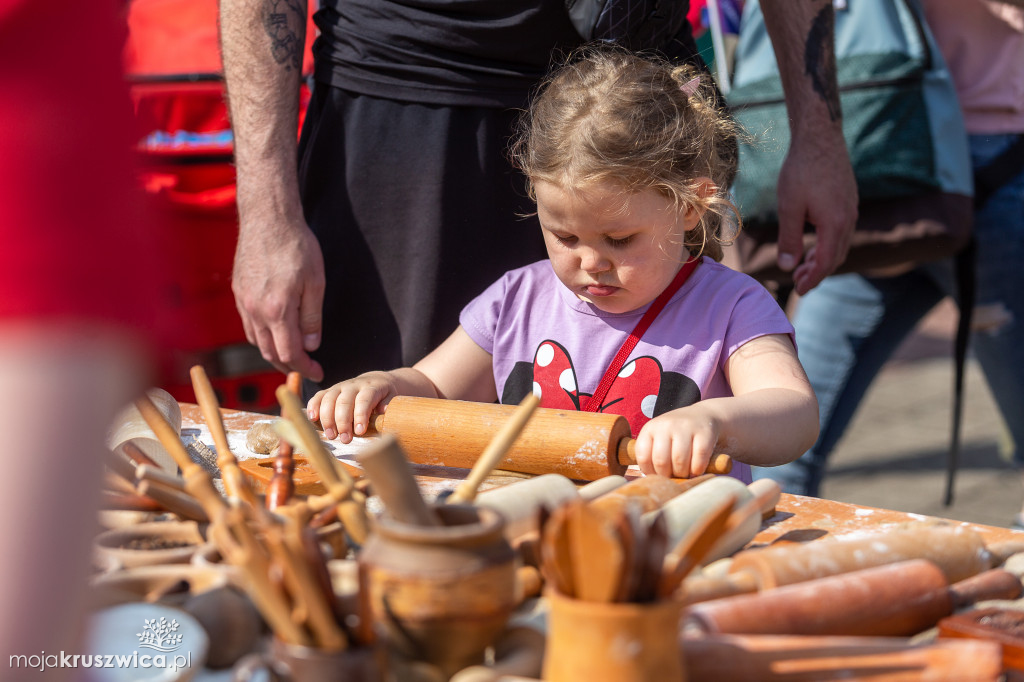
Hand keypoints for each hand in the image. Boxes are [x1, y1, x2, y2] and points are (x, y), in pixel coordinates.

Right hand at [232, 214, 325, 380]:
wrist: (267, 218)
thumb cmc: (296, 246)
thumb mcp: (315, 282)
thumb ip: (312, 317)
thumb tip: (311, 345)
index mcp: (277, 310)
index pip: (289, 352)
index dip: (305, 367)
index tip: (318, 373)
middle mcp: (255, 310)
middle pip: (270, 352)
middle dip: (289, 365)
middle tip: (307, 367)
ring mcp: (243, 302)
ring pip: (257, 341)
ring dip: (274, 353)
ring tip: (293, 354)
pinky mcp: (238, 292)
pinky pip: (248, 325)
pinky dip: (262, 337)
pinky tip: (274, 333)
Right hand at [307, 371, 399, 442]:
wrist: (377, 380)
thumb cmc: (385, 394)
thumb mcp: (393, 398)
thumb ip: (388, 404)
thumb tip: (382, 412)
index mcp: (371, 387)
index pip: (364, 399)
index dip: (361, 415)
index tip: (360, 431)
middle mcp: (354, 385)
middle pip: (344, 401)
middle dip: (343, 422)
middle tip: (345, 440)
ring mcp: (340, 386)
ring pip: (330, 399)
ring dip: (327, 418)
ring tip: (331, 436)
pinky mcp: (331, 390)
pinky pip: (319, 396)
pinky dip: (313, 406)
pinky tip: (312, 419)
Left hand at [631, 407, 721, 478]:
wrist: (703, 415)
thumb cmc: (677, 434)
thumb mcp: (659, 438)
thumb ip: (651, 454)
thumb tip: (645, 480)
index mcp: (650, 428)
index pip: (643, 456)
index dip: (649, 471)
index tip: (657, 474)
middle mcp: (666, 425)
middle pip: (661, 461)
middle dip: (667, 475)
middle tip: (673, 475)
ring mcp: (686, 427)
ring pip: (679, 461)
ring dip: (683, 474)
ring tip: (684, 473)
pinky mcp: (704, 433)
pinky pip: (699, 459)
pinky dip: (697, 470)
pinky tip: (696, 469)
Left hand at [775, 130, 857, 294]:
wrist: (820, 137)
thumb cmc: (801, 170)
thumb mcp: (789, 207)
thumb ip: (789, 239)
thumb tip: (787, 266)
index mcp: (835, 224)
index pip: (825, 263)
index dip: (812, 280)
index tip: (798, 291)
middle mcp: (848, 219)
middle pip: (835, 258)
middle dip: (817, 273)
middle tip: (797, 282)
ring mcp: (851, 210)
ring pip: (840, 245)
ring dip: (822, 259)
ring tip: (802, 266)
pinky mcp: (848, 201)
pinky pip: (841, 232)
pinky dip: (828, 245)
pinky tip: (813, 243)